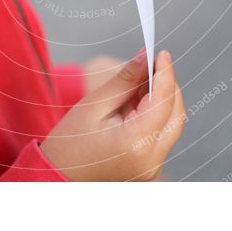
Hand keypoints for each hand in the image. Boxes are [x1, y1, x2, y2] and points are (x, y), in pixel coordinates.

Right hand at [41, 50, 185, 180]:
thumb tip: (145, 58)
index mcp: (136, 144)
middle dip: (168, 86)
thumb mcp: (94, 104)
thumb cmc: (69, 143)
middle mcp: (151, 160)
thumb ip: (125, 80)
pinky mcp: (149, 168)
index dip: (166, 74)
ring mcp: (152, 168)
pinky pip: (162, 135)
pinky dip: (156, 115)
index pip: (164, 102)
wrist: (56, 177)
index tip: (162, 53)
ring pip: (171, 124)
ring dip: (162, 100)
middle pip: (175, 114)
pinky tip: (138, 102)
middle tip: (152, 64)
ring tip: (139, 83)